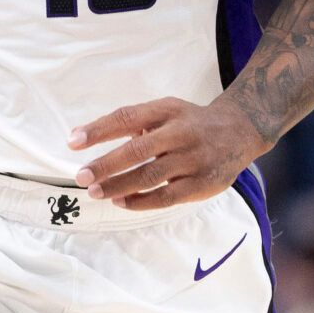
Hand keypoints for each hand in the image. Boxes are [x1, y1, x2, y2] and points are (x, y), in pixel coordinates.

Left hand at [68, 96, 270, 209]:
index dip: (99, 129)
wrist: (240, 130)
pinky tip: (121, 202)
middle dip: (105, 165)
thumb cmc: (190, 122)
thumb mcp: (166, 110)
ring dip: (119, 186)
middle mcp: (181, 133)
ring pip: (150, 177)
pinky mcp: (202, 184)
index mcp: (167, 111)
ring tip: (96, 192)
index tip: (73, 141)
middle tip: (81, 176)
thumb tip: (84, 136)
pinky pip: (166, 197)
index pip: (128, 117)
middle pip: (137, 150)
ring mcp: (193, 159)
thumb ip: (133, 122)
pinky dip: (141, 202)